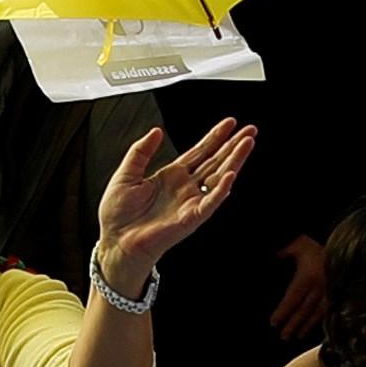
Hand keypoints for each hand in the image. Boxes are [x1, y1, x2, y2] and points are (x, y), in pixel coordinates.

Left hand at [90, 117, 257, 293]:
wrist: (115, 242)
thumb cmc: (117, 216)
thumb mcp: (126, 175)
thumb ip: (141, 152)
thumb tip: (156, 131)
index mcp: (171, 176)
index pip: (199, 152)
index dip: (214, 137)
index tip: (229, 123)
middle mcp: (184, 188)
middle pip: (215, 161)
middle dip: (233, 145)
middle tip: (250, 129)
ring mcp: (190, 202)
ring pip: (218, 177)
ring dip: (234, 161)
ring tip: (247, 144)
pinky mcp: (190, 218)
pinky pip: (210, 202)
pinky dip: (221, 190)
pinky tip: (231, 175)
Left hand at [269, 236, 331, 341]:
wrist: (345, 243)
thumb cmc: (316, 244)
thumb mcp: (298, 244)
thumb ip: (284, 251)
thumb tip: (272, 256)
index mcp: (307, 277)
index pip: (292, 298)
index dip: (283, 311)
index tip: (273, 323)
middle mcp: (319, 287)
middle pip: (304, 310)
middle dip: (293, 324)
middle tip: (283, 337)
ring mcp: (330, 291)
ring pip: (317, 313)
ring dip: (307, 326)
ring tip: (298, 336)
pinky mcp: (338, 292)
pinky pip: (329, 309)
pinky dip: (322, 320)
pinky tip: (316, 327)